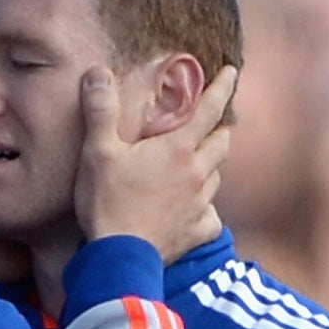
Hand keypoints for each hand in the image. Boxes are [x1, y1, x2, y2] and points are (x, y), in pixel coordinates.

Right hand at [75, 63, 235, 258]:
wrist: (119, 257)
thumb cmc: (107, 202)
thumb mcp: (97, 152)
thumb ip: (100, 111)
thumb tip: (98, 73)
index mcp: (178, 149)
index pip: (209, 109)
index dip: (222, 87)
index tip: (231, 72)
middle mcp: (198, 173)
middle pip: (221, 142)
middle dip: (217, 130)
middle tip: (208, 126)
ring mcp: (201, 204)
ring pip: (216, 177)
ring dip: (208, 168)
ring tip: (193, 167)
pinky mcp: (198, 232)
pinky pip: (211, 216)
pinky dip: (204, 211)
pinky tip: (192, 212)